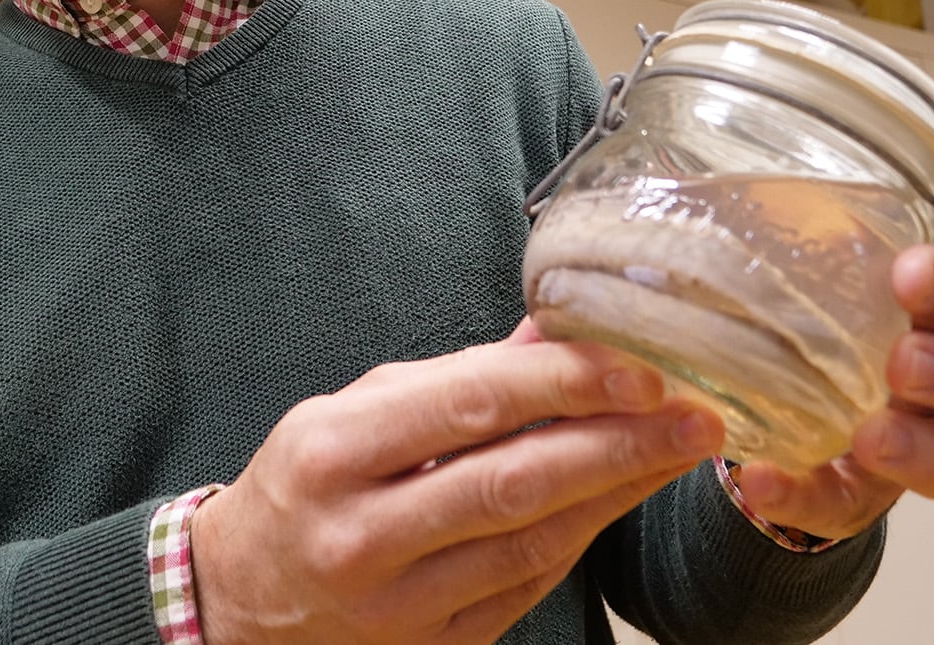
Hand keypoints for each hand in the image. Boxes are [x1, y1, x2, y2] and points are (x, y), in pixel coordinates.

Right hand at [189, 321, 724, 643]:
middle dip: (618, 443)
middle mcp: (364, 531)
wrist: (238, 599)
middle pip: (515, 481)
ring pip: (533, 542)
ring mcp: (397, 602)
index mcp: (336, 451)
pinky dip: (582, 538)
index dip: (564, 383)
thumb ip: (455, 378)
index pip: (470, 405)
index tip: (639, 363)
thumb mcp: (354, 409)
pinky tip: (623, 500)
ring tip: (679, 451)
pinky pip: (525, 587)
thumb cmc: (303, 484)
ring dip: (620, 492)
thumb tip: (552, 330)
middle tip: (695, 413)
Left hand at [731, 244, 933, 539]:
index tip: (908, 275)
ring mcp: (914, 446)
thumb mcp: (781, 270)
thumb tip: (691, 176)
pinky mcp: (859, 498)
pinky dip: (804, 497)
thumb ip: (766, 234)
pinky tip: (762, 480)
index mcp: (925, 314)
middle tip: (906, 365)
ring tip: (869, 439)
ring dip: (927, 451)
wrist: (744, 397)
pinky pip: (845, 507)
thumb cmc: (783, 317)